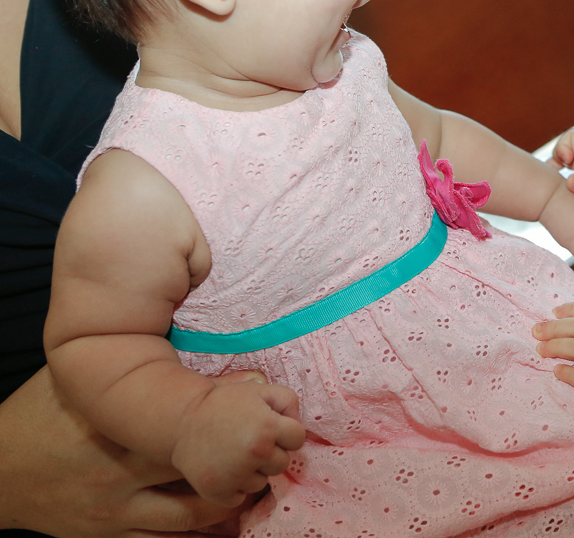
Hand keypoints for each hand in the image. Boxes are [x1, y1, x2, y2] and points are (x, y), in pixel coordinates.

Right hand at [0, 367, 266, 536]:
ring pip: (192, 514)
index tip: (263, 395)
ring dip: (229, 498)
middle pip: (200, 467)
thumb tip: (171, 321)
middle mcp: (121, 473)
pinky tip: (223, 510)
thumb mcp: (75, 383)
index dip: (231, 409)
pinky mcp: (111, 534)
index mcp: (115, 429)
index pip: (189, 420)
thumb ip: (121, 363)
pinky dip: (198, 528)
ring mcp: (118, 510)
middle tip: (271, 442)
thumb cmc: (37, 418)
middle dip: (240, 457)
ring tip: (256, 479)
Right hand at [171, 379, 305, 507]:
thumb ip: (288, 401)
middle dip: (271, 453)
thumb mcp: (260, 390)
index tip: (270, 428)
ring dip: (253, 471)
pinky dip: (234, 487)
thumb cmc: (224, 403)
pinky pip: (240, 497)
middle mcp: (255, 453)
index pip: (298, 439)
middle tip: (250, 440)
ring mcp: (236, 475)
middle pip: (282, 463)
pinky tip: (224, 469)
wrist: (182, 421)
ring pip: (262, 482)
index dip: (286, 432)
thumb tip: (296, 425)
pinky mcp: (218, 492)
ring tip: (234, 453)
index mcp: (268, 427)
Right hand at [550, 131, 573, 224]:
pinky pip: (569, 180)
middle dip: (555, 162)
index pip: (571, 138)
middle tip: (557, 179)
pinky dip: (563, 187)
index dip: (562, 147)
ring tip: (559, 192)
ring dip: (557, 176)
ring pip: (564, 166)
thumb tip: (569, 180)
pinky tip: (566, 200)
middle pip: (563, 151)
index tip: (565, 165)